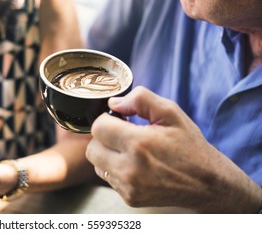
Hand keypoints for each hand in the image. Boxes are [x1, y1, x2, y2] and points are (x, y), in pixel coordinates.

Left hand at [86, 86, 261, 212]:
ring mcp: (129, 187)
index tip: (119, 120)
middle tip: (123, 134)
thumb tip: (114, 103)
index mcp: (139, 144)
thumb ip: (140, 100)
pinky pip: (108, 178)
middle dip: (104, 137)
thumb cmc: (189, 146)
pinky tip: (134, 165)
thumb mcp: (171, 112)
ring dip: (107, 154)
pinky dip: (115, 169)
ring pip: (97, 163)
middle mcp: (130, 169)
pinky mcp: (129, 198)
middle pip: (92, 147)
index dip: (107, 119)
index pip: (98, 127)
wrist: (206, 183)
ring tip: (129, 150)